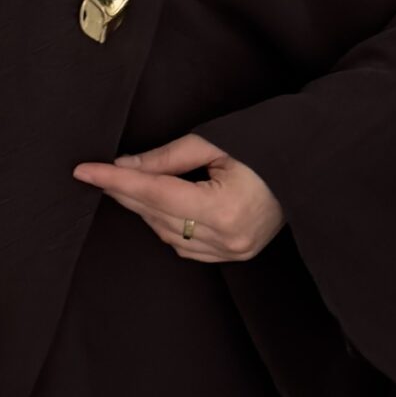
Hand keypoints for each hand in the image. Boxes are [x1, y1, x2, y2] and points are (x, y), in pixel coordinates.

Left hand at [72, 131, 284, 263]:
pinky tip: (159, 205)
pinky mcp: (235, 254)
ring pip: (167, 233)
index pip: (154, 193)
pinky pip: (184, 245)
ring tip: (130, 184)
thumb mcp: (213, 142)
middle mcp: (227, 238)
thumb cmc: (266, 146)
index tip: (84, 172)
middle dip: (126, 193)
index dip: (115, 182)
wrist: (311, 166)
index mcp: (224, 208)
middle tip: (98, 173)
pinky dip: (166, 224)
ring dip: (145, 208)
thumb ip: (165, 158)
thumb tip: (124, 167)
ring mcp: (233, 251)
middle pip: (157, 215)